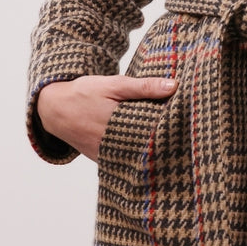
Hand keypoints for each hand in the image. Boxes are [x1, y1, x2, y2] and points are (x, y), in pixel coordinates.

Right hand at [36, 74, 177, 161]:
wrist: (56, 109)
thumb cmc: (86, 93)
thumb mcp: (114, 84)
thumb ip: (143, 86)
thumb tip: (174, 86)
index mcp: (118, 123)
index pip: (152, 132)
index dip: (171, 131)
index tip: (190, 127)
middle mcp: (112, 144)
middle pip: (147, 148)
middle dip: (166, 144)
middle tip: (188, 139)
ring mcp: (106, 156)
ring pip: (136, 157)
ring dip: (153, 152)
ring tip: (177, 147)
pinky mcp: (102, 160)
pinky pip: (124, 162)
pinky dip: (137, 157)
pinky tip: (153, 152)